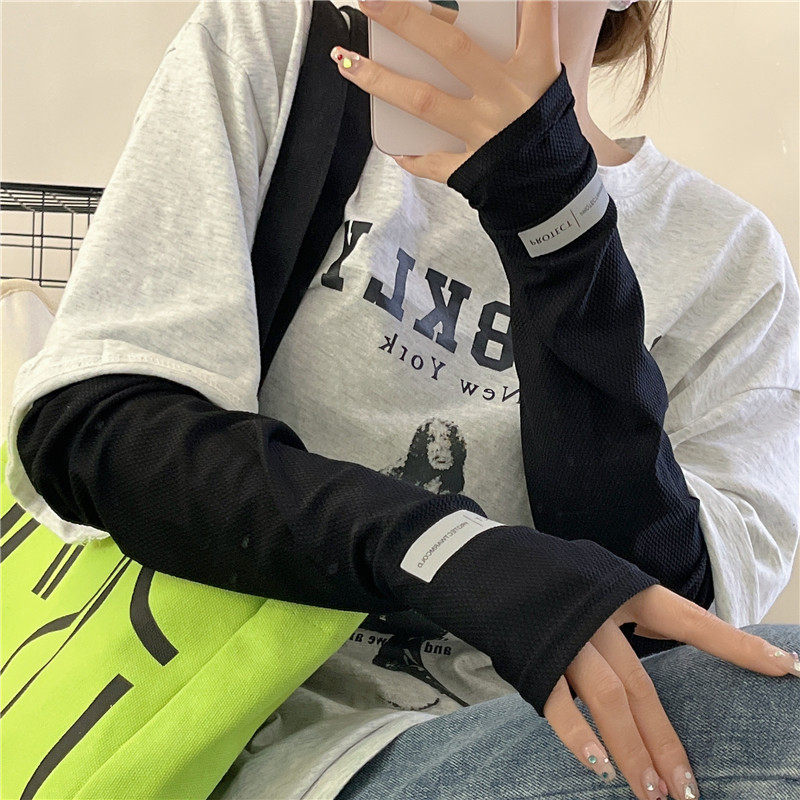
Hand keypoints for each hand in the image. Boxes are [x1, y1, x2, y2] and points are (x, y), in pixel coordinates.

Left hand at [330, 0, 560, 183]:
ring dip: (380, 80)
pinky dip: (412, 156)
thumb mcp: (545, 84)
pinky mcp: (474, 168)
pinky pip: (434, 162)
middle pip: (452, 50)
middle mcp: (507, 98)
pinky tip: (393, 147)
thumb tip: (479, 18)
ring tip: (346, 60)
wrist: (555, 192)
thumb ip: (519, 49)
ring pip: (424, 102)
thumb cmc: (547, 130)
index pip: (534, 15)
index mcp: (534, 72)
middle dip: (407, 20)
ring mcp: (486, 134)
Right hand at [544, 582, 799, 799]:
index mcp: (621, 589)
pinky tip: (596, 768)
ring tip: (650, 796)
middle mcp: (598, 614)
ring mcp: (564, 636)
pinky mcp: (531, 656)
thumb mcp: (595, 579)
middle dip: (666, 742)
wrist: (482, 562)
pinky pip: (559, 704)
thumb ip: (629, 612)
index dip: (735, 645)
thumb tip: (666, 641)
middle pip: (642, 686)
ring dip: (631, 752)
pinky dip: (578, 737)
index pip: (690, 620)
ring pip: (608, 701)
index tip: (785, 669)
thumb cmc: (546, 575)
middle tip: (689, 791)